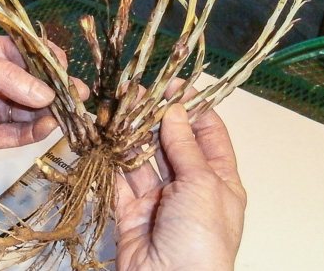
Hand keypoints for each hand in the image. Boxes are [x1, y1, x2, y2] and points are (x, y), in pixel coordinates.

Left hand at [0, 35, 87, 156]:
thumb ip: (4, 75)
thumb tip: (46, 94)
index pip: (32, 56)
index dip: (52, 63)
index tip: (67, 71)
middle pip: (37, 86)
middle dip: (59, 90)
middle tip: (80, 99)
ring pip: (31, 112)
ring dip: (51, 114)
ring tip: (69, 115)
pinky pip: (16, 136)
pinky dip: (34, 134)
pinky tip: (46, 128)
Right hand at [115, 104, 245, 270]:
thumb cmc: (202, 239)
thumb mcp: (203, 185)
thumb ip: (185, 146)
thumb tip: (175, 110)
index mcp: (218, 180)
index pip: (208, 134)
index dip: (193, 107)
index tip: (173, 84)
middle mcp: (189, 187)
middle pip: (172, 142)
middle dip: (156, 117)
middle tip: (138, 91)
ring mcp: (159, 199)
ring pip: (143, 158)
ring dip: (132, 134)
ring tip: (119, 107)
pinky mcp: (131, 211)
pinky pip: (120, 179)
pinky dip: (112, 159)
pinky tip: (105, 136)